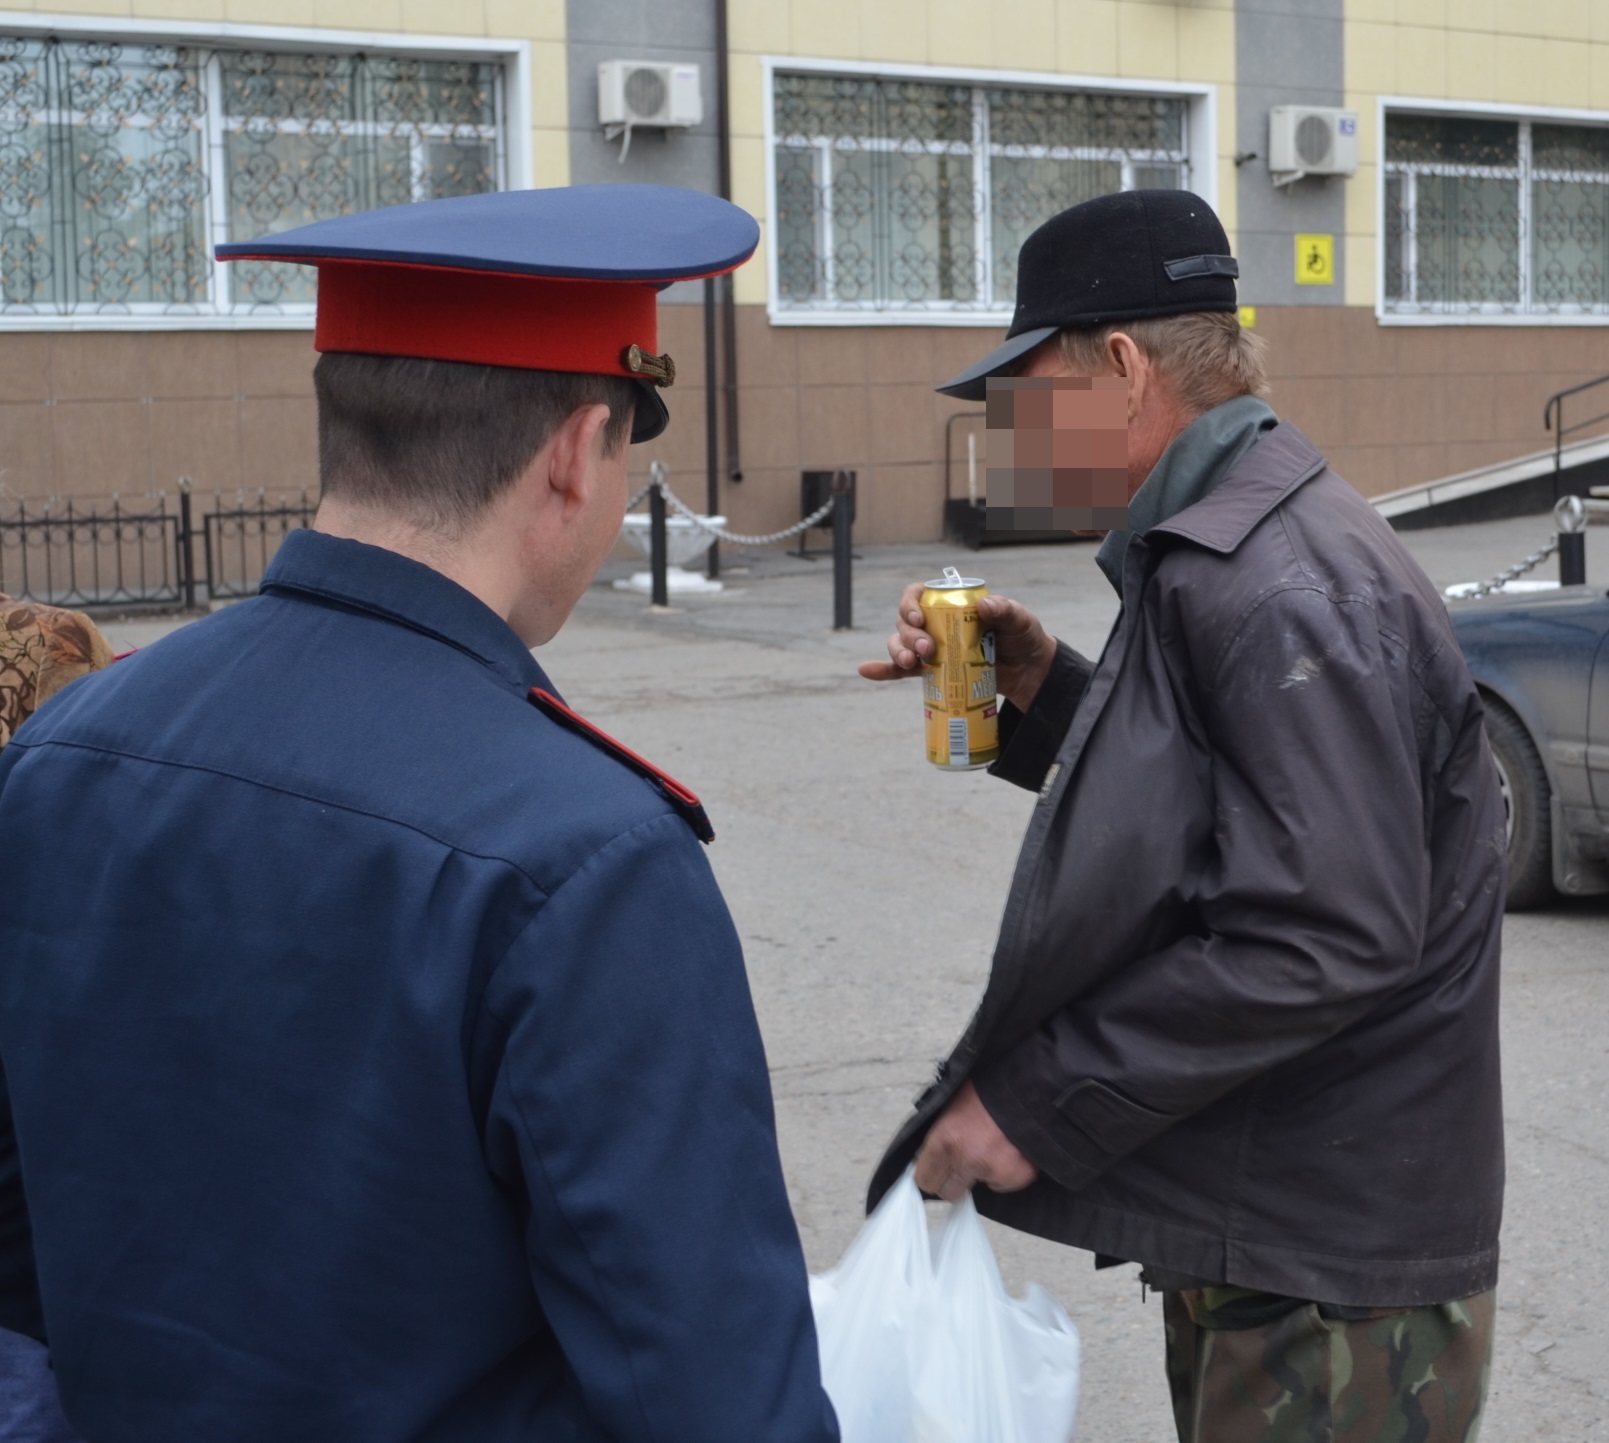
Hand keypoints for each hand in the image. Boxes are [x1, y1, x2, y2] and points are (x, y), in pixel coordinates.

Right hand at [857, 583, 1058, 713]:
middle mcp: (936, 623)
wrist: (1029, 673)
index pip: (918, 594)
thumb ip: (1007, 610)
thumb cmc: (1023, 638)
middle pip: (906, 623)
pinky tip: (867, 671)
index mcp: (951, 604)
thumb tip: (985, 606)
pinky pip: (902, 671)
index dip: (910, 602)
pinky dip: (883, 670)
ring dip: (898, 652)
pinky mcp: (932, 672)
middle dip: (909, 635)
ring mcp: (932, 648)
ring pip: (901, 645)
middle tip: (927, 649)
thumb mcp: (1020, 620)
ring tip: (912, 663)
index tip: (919, 616)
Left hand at [913, 1080, 1038, 1201]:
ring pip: (978, 1188)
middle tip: (962, 1161)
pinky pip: (1003, 1183)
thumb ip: (940, 1135)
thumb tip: (927, 1157)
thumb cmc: (987, 1087)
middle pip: (949, 1193)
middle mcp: (968, 1159)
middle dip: (953, 1179)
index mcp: (945, 1140)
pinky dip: (1004, 1171)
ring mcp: (995, 1170)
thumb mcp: (952, 1104)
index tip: (934, 1170)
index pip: (925, 1180)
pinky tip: (1008, 1148)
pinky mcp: (1019, 1175)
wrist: (1026, 1082)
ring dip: (981, 1173)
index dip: (930, 1174)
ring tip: (990, 1145)